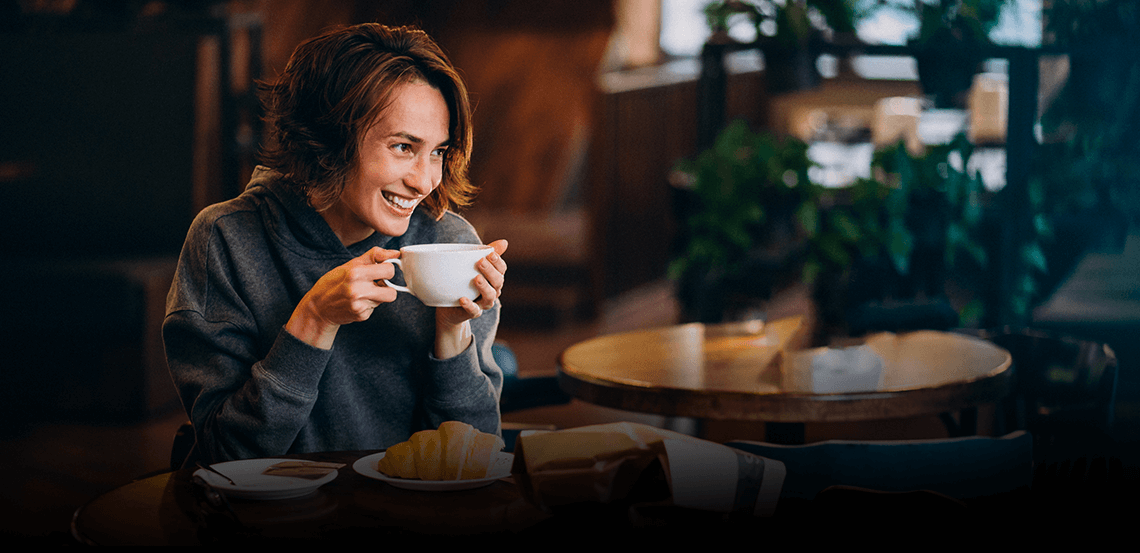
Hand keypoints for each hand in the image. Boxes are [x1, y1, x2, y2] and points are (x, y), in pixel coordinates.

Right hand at [286, 247, 399, 348]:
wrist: (319, 306)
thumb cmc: (335, 281)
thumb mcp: (351, 264)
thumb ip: (375, 256)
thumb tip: (397, 253)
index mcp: (355, 273)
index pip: (389, 270)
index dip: (387, 269)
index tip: (380, 269)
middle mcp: (357, 291)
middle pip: (392, 292)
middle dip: (387, 286)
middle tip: (376, 283)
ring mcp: (359, 306)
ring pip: (385, 300)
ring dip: (379, 295)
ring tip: (365, 291)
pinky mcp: (361, 316)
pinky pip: (375, 308)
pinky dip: (370, 304)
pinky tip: (358, 301)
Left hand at [434, 239, 507, 357]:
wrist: (450, 307)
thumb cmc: (464, 282)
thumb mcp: (472, 266)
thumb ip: (485, 254)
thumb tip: (504, 241)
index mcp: (494, 278)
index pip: (501, 269)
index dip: (498, 261)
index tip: (490, 253)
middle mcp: (493, 291)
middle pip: (498, 282)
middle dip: (490, 271)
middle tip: (480, 262)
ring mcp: (483, 303)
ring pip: (490, 297)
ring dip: (484, 287)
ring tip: (476, 278)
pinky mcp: (472, 312)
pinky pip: (474, 311)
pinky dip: (469, 305)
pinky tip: (462, 299)